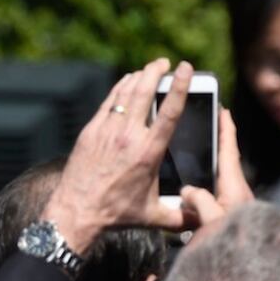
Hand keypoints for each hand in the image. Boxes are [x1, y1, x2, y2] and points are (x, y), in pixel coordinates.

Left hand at [42, 58, 192, 253]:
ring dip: (138, 77)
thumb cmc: (116, 214)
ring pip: (124, 93)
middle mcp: (128, 136)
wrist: (76, 211)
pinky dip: (119, 88)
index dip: (180, 85)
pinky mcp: (90, 132)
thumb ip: (182, 216)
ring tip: (149, 69)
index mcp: (149, 152)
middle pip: (144, 91)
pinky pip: (108, 102)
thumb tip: (203, 218)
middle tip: (165, 62)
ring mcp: (106, 131)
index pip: (170, 111)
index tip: (186, 67)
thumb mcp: (154, 216)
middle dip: (155, 71)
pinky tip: (126, 83)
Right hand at [180, 108, 253, 238]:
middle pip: (223, 163)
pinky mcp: (226, 219)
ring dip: (202, 171)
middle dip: (214, 146)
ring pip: (214, 182)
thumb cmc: (232, 246)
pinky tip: (184, 197)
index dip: (226, 130)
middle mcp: (235, 194)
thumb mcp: (210, 220)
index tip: (223, 110)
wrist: (245, 275)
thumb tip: (187, 190)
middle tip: (201, 131)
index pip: (229, 151)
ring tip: (185, 163)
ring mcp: (231, 207)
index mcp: (234, 188)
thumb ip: (198, 200)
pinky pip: (208, 198)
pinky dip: (197, 191)